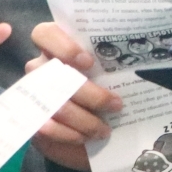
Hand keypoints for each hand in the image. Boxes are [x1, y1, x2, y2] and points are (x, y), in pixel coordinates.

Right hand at [26, 21, 124, 169]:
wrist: (93, 130)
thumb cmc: (104, 91)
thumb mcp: (111, 75)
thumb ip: (113, 65)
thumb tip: (138, 65)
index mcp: (58, 47)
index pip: (45, 34)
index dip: (64, 47)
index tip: (89, 62)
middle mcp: (41, 67)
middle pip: (56, 75)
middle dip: (90, 94)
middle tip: (116, 104)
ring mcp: (33, 94)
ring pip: (54, 104)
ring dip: (83, 119)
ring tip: (104, 129)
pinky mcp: (33, 120)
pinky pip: (45, 126)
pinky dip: (68, 134)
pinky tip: (84, 138)